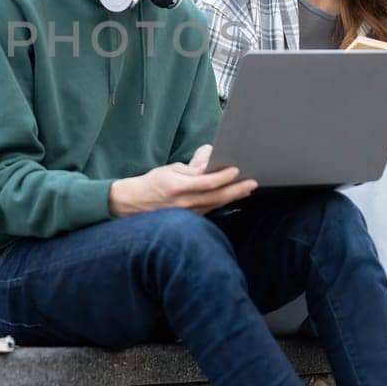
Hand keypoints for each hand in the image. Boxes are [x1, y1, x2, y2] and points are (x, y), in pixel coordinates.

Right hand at [108, 144, 257, 216]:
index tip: (236, 170)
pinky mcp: (188, 219)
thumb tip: (207, 166)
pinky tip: (231, 198)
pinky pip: (209, 210)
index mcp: (178, 187)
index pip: (206, 182)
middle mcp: (184, 203)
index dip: (223, 177)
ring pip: (215, 205)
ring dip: (233, 197)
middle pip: (216, 197)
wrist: (134, 204)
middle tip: (252, 184)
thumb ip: (190, 170)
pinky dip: (221, 203)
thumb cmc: (152, 184)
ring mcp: (187, 214)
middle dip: (236, 190)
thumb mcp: (169, 170)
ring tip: (247, 189)